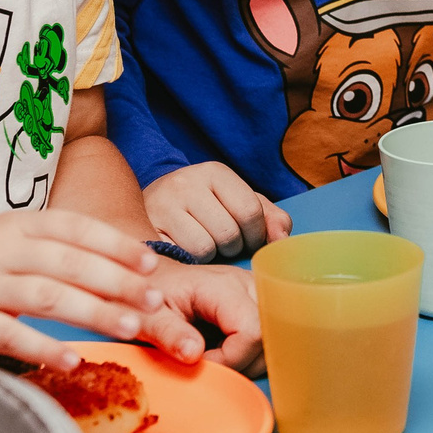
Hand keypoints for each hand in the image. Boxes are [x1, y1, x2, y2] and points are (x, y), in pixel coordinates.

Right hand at [0, 210, 171, 368]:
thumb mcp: (6, 241)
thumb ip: (52, 250)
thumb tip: (118, 266)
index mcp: (17, 225)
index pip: (75, 227)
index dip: (115, 244)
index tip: (151, 263)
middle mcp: (1, 250)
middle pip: (68, 263)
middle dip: (117, 281)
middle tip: (155, 301)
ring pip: (46, 296)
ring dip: (93, 311)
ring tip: (130, 327)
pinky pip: (8, 335)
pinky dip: (42, 347)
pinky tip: (72, 359)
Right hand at [144, 161, 290, 261]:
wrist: (154, 205)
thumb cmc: (206, 208)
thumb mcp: (238, 203)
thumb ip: (270, 218)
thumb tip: (282, 239)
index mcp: (215, 172)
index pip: (251, 211)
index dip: (256, 234)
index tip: (250, 239)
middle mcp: (187, 182)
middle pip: (230, 233)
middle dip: (234, 247)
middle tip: (224, 243)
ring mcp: (165, 204)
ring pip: (207, 248)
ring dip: (212, 256)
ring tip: (204, 243)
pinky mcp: (150, 227)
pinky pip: (185, 256)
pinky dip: (192, 260)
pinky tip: (187, 249)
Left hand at [149, 257, 265, 376]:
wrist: (153, 279)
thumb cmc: (150, 297)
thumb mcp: (148, 317)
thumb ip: (168, 334)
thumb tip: (193, 354)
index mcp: (222, 287)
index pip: (252, 332)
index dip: (231, 359)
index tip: (202, 363)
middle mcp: (248, 285)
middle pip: (270, 337)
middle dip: (241, 362)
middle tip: (208, 360)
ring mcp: (257, 293)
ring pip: (274, 341)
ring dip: (246, 360)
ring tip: (213, 353)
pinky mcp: (259, 302)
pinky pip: (269, 337)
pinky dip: (249, 354)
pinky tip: (224, 348)